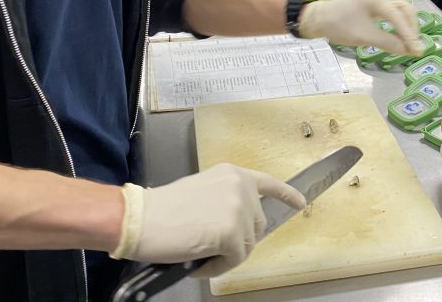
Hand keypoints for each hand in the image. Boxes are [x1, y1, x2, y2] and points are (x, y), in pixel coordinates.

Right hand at [111, 164, 305, 277]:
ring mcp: (238, 208)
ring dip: (225, 256)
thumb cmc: (163, 210)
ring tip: (199, 252)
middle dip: (238, 240)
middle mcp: (240, 186)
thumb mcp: (202, 192)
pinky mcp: (231, 232)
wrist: (140, 218)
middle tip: (209, 246)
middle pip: (257, 225)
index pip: (268, 183)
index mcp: (232, 174)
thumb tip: (239, 224)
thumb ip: (225, 200)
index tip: (301, 202)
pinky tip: (197, 261)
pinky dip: (216, 267)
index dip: (287, 195)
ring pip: (247, 246)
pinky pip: (233, 260)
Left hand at [299, 0, 421, 54]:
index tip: (417, 51)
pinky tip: (401, 37)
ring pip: (402, 11)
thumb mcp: (363, 37)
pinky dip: (400, 25)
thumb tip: (408, 51)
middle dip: (412, 30)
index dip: (410, 34)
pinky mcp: (377, 3)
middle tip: (415, 49)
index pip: (399, 17)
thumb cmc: (339, 26)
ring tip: (410, 45)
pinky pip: (395, 13)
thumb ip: (387, 43)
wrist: (320, 18)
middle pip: (406, 10)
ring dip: (407, 27)